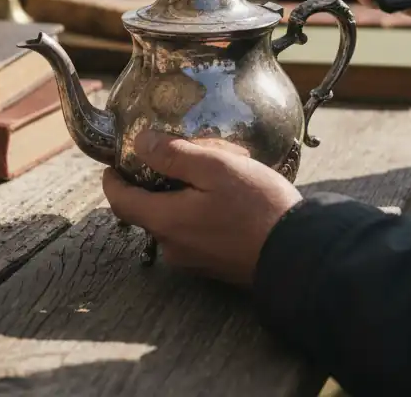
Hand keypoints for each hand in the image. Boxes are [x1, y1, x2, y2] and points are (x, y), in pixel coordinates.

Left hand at [102, 131, 301, 286]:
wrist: (297, 252)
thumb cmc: (258, 207)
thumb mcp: (217, 167)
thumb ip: (175, 154)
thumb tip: (141, 144)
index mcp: (166, 221)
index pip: (120, 201)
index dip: (112, 181)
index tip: (113, 165)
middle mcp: (173, 246)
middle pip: (147, 211)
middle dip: (153, 184)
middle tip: (171, 159)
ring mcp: (193, 260)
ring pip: (172, 223)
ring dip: (179, 199)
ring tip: (206, 176)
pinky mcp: (213, 265)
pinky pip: (193, 235)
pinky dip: (196, 214)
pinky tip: (222, 200)